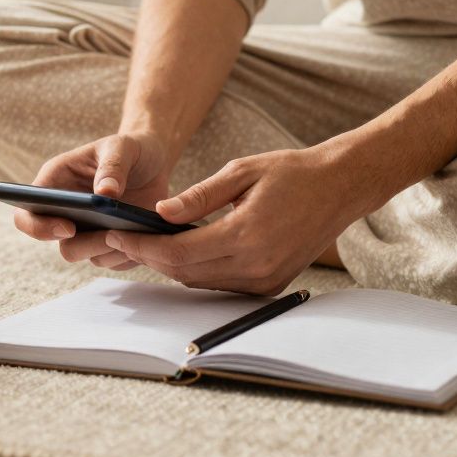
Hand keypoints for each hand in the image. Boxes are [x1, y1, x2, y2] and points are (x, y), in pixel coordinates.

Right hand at [14, 131, 172, 270]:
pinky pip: (113, 260)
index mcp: (54, 184)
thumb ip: (113, 166)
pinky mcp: (109, 243)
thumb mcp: (121, 146)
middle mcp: (65, 213)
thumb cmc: (129, 149)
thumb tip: (105, 194)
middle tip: (110, 233)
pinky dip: (129, 253)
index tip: (68, 227)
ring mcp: (87, 231)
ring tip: (135, 228)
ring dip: (111, 248)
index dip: (38, 227)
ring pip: (89, 256)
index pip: (26, 215)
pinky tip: (145, 233)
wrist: (153, 161)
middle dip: (85, 244)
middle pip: (62, 245)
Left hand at [104, 145, 371, 294]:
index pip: (178, 253)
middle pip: (184, 272)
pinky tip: (180, 252)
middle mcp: (256, 265)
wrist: (340, 188)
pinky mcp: (271, 285)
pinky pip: (221, 285)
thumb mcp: (240, 172)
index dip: (141, 247)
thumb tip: (159, 213)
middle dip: (148, 258)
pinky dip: (197, 271)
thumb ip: (198, 196)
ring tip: (143, 245)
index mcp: (246, 235)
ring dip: (170, 267)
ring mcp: (265, 280)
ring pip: (200, 282)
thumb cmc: (291, 172)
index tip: (115, 235)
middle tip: (120, 240)